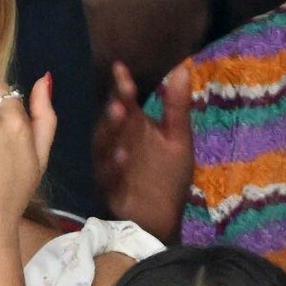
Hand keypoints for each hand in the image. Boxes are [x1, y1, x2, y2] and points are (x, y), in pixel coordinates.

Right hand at [93, 60, 192, 240]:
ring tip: (121, 116)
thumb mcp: (178, 139)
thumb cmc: (168, 177)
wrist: (161, 219)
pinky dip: (114, 167)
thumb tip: (182, 66)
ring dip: (111, 131)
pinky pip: (108, 176)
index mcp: (133, 127)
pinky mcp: (108, 188)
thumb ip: (176, 106)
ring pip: (103, 146)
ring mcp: (109, 164)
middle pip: (110, 122)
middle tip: (121, 98)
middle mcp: (117, 141)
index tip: (121, 68)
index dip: (122, 85)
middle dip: (115, 109)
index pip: (124, 100)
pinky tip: (123, 157)